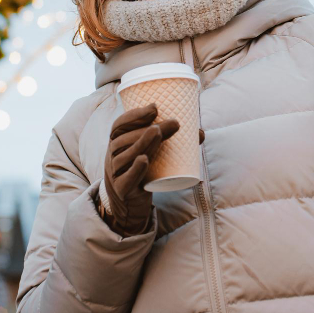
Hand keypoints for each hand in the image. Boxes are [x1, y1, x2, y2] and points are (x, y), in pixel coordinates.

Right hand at [103, 103, 178, 234]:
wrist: (129, 204)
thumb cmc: (142, 173)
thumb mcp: (151, 156)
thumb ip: (172, 144)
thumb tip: (200, 132)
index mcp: (117, 144)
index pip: (119, 125)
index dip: (135, 115)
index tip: (155, 107)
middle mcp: (113, 156)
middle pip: (125, 139)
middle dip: (147, 128)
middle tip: (172, 123)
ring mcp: (115, 174)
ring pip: (126, 156)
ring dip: (142, 142)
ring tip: (159, 132)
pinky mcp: (122, 190)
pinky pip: (126, 179)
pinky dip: (135, 169)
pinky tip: (144, 160)